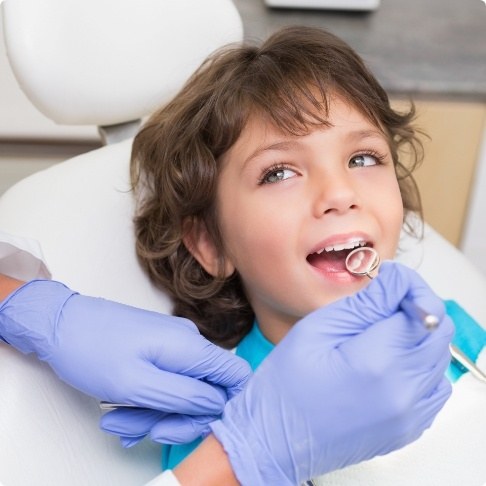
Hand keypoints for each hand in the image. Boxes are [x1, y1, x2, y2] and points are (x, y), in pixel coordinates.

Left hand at [0, 280, 250, 443]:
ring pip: (181, 392)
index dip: (226, 405)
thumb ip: (184, 396)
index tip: (198, 424)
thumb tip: (218, 404)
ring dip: (154, 414)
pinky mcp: (158, 351)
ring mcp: (172, 346)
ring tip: (120, 422)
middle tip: (146, 430)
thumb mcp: (138, 384)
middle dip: (177, 418)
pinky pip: (165, 384)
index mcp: (190, 347)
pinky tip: (122, 413)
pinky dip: (147, 402)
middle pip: (206, 391)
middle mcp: (187, 343)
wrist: (60, 325)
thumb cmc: (91, 349)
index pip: (236, 375)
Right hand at [209, 262, 453, 484]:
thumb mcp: (317, 329)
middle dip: (415, 308)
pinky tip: (388, 362)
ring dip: (417, 337)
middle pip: (439, 332)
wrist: (276, 438)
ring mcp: (409, 415)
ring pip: (438, 358)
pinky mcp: (408, 428)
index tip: (389, 284)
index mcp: (377, 362)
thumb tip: (396, 280)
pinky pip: (433, 386)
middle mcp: (403, 392)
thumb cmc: (286, 385)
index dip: (408, 288)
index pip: (422, 309)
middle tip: (382, 305)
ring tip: (380, 335)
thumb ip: (364, 303)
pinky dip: (418, 366)